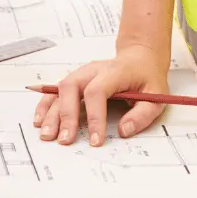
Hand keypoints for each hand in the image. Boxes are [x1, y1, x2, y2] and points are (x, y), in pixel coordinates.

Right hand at [32, 45, 169, 146]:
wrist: (139, 57)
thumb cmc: (146, 77)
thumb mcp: (157, 96)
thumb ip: (142, 115)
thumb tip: (123, 131)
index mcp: (115, 72)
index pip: (97, 91)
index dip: (94, 116)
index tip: (95, 140)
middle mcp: (93, 70)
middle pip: (72, 87)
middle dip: (66, 115)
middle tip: (65, 140)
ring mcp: (82, 73)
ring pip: (61, 88)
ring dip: (52, 111)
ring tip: (46, 133)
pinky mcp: (76, 79)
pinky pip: (57, 89)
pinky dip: (46, 104)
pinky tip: (39, 118)